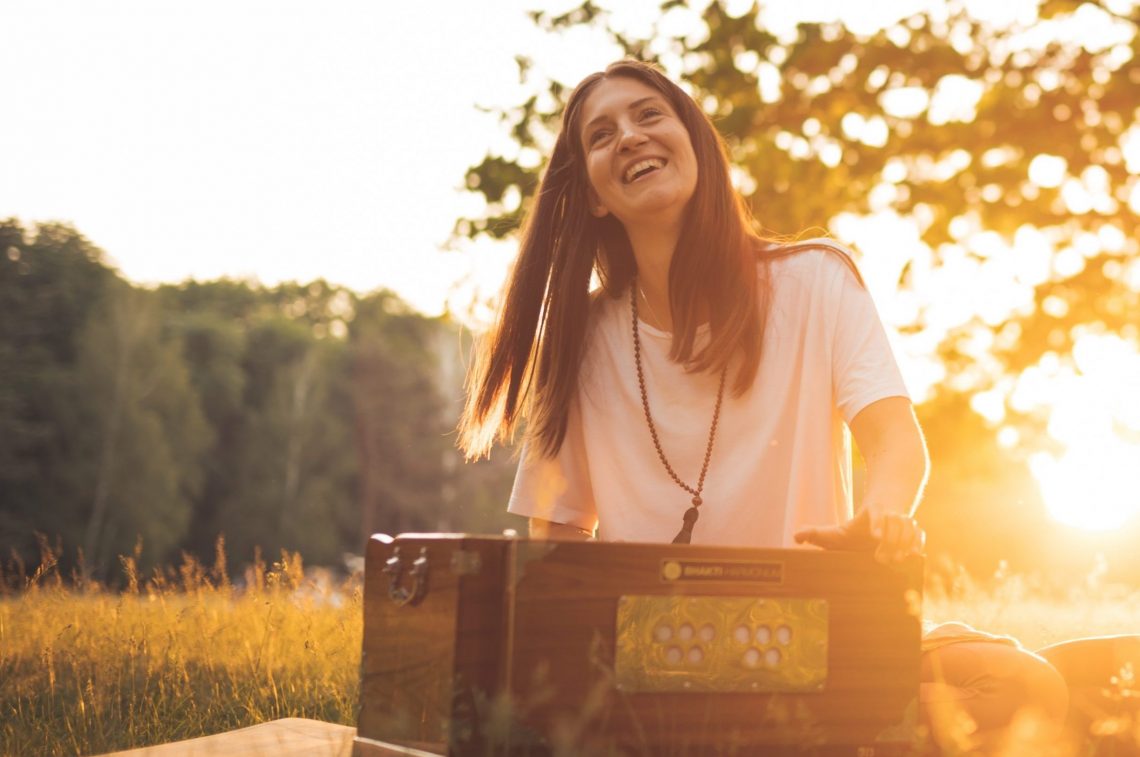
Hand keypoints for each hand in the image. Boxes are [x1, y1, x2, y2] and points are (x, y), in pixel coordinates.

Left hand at [794, 509, 924, 563]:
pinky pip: (920, 534)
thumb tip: (795, 536)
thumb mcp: (837, 531)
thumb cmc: (856, 528)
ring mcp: (903, 521)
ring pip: (909, 527)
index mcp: (870, 512)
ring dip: (905, 543)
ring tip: (898, 561)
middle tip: (883, 560)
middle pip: (895, 522)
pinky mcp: (914, 530)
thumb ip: (818, 534)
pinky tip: (914, 556)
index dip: (876, 521)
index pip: (875, 513)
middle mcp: (889, 515)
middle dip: (891, 541)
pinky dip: (918, 543)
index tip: (874, 534)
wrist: (883, 511)